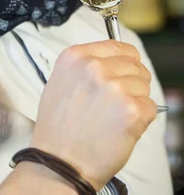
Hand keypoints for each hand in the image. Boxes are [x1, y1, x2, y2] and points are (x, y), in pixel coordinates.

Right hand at [30, 40, 156, 190]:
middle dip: (132, 82)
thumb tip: (115, 59)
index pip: (117, 45)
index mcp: (75, 56)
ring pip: (144, 85)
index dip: (125, 60)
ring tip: (114, 117)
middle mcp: (94, 67)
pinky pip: (150, 106)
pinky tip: (122, 128)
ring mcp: (114, 87)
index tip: (124, 72)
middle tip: (117, 102)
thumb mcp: (60, 81)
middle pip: (134, 64)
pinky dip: (142, 119)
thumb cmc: (58, 128)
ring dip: (135, 100)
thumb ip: (85, 65)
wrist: (59, 163)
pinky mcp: (130, 110)